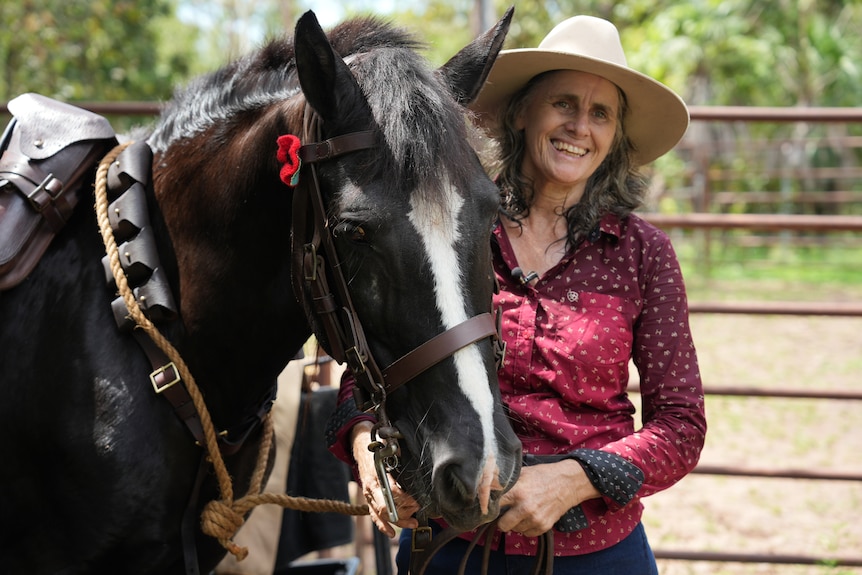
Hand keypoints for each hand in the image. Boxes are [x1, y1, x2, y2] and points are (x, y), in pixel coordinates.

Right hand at [352, 421, 419, 537]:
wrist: (361, 448)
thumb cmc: (376, 447)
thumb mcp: (386, 446)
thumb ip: (395, 451)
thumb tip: (404, 454)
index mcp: (375, 475)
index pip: (390, 492)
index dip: (404, 499)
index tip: (416, 501)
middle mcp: (371, 488)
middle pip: (385, 508)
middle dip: (403, 513)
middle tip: (417, 512)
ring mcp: (369, 496)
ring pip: (382, 515)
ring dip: (398, 522)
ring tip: (413, 524)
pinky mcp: (369, 500)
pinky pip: (374, 516)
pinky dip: (382, 526)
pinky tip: (391, 533)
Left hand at [497, 459, 599, 536]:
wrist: (568, 483)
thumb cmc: (544, 476)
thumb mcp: (523, 473)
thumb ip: (506, 482)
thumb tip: (488, 486)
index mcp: (518, 491)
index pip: (494, 505)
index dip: (489, 507)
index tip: (488, 508)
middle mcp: (525, 507)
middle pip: (502, 525)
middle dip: (501, 520)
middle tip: (504, 513)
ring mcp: (535, 519)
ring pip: (514, 530)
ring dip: (515, 523)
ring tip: (521, 511)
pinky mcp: (543, 526)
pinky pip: (527, 533)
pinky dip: (526, 527)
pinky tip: (530, 516)